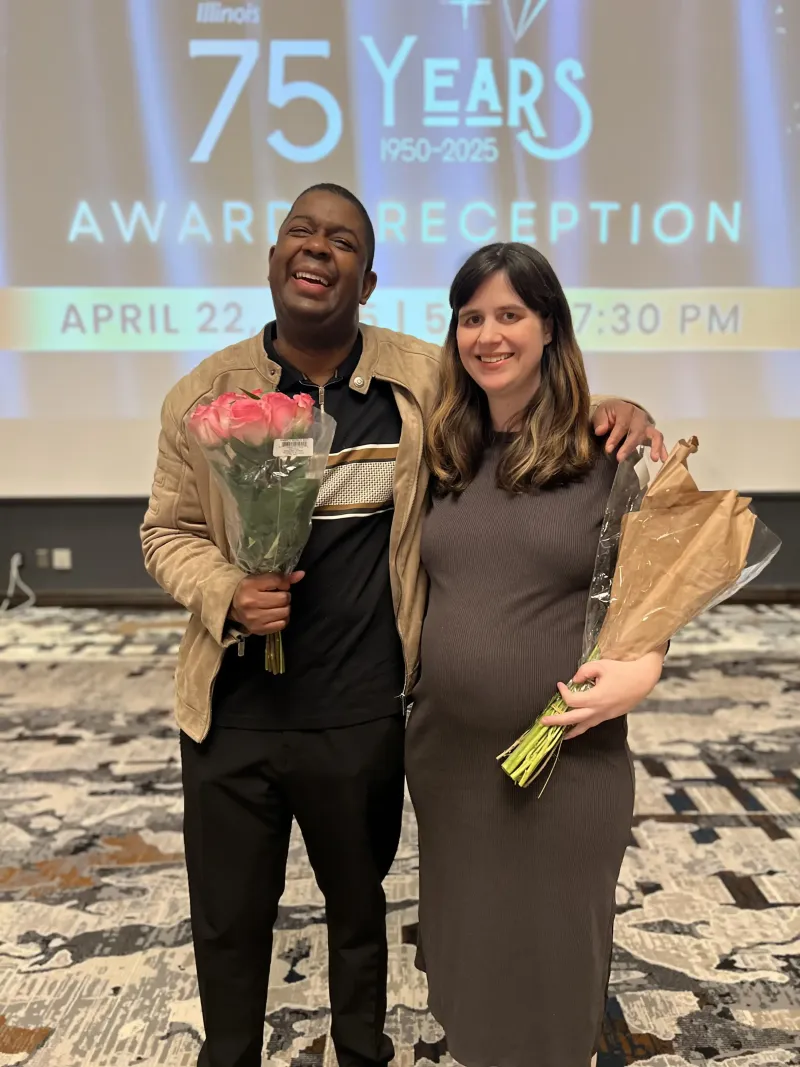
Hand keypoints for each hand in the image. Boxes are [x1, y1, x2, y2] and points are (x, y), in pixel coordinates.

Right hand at [230, 572, 303, 635]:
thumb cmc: (249, 590)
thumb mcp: (260, 579)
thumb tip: (302, 574)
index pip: (278, 581)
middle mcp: (250, 602)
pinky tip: (276, 614)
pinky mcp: (258, 629)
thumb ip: (281, 577)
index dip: (284, 582)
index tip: (281, 585)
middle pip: (283, 598)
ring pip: (285, 612)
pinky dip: (282, 619)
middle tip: (279, 596)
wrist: (232, 607)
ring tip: (277, 605)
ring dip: (285, 608)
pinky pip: (282, 624)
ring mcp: (254, 618)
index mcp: (250, 585)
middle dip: (285, 596)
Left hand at [541, 652, 664, 739]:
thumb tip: (574, 680)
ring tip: (556, 734)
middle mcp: (598, 710)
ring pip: (583, 727)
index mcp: (595, 697)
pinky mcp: (609, 716)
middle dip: (556, 721)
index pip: (571, 700)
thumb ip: (584, 671)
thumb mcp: (601, 665)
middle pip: (573, 719)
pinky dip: (581, 728)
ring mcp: (604, 715)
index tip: (560, 685)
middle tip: (543, 721)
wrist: (643, 679)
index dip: (563, 693)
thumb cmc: (622, 670)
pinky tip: (574, 730)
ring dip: (568, 730)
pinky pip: (592, 725)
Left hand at [592, 401, 667, 462]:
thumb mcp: (601, 413)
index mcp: (626, 410)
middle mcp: (639, 416)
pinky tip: (663, 459)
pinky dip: (662, 449)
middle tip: (620, 458)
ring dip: (655, 446)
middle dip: (629, 446)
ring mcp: (647, 425)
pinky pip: (659, 440)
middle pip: (637, 431)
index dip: (615, 437)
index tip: (608, 449)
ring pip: (654, 434)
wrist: (617, 409)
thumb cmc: (609, 413)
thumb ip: (600, 421)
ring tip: (654, 458)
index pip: (622, 424)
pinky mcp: (650, 432)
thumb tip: (600, 430)